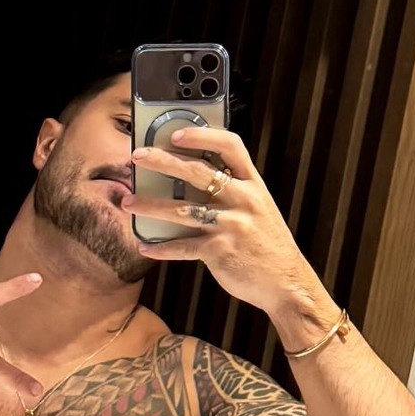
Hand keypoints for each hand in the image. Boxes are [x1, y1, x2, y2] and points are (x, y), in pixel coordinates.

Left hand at [123, 129, 315, 317]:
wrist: (286, 282)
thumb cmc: (267, 244)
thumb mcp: (259, 208)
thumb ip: (234, 191)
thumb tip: (193, 177)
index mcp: (253, 185)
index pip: (230, 146)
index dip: (202, 135)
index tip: (176, 133)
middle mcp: (243, 200)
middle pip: (197, 172)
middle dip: (162, 161)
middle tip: (136, 157)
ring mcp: (230, 226)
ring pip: (181, 210)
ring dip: (150, 205)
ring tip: (127, 202)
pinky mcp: (219, 251)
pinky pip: (182, 246)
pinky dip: (160, 247)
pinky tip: (144, 245)